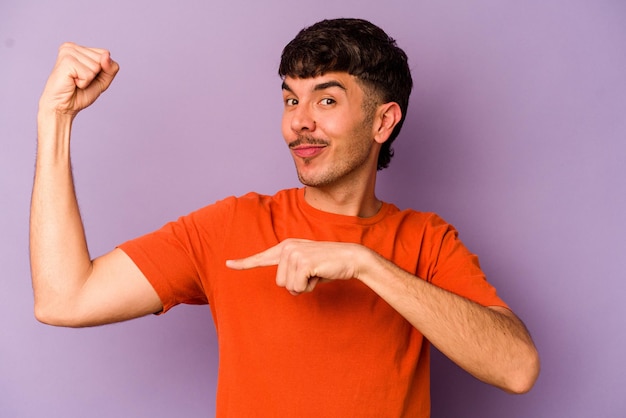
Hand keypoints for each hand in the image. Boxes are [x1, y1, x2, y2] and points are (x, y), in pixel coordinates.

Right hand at [39, 43, 118, 116]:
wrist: (63, 106)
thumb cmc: (79, 93)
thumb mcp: (103, 80)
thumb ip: (110, 68)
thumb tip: (106, 55)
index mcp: (79, 49)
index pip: (105, 53)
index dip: (102, 70)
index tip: (87, 77)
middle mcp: (72, 47)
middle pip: (102, 59)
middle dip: (95, 75)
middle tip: (79, 80)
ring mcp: (68, 52)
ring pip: (96, 66)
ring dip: (88, 79)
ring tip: (75, 81)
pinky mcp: (66, 61)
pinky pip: (88, 74)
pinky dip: (84, 83)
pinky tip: (72, 82)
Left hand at [226, 239, 368, 294]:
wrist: (350, 257)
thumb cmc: (328, 265)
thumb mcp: (306, 267)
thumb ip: (292, 272)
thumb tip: (288, 285)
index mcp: (285, 247)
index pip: (261, 257)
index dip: (244, 263)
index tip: (228, 264)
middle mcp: (287, 248)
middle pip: (279, 283)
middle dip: (297, 285)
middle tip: (312, 274)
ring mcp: (294, 254)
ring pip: (288, 287)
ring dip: (304, 286)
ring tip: (316, 273)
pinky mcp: (302, 262)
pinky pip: (298, 287)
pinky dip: (310, 286)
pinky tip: (319, 274)